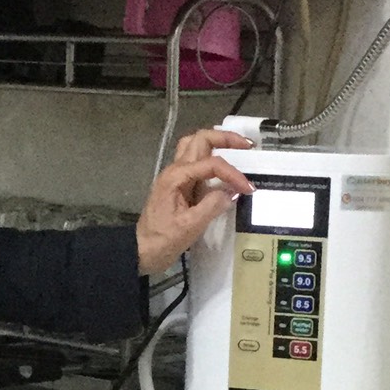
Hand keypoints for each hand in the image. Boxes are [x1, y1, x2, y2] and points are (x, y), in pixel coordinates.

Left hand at [134, 129, 255, 276]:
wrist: (141, 250)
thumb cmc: (162, 240)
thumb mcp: (190, 226)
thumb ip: (212, 206)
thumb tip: (232, 192)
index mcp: (176, 177)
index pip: (211, 164)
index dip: (233, 174)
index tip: (248, 189)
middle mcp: (175, 170)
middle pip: (200, 139)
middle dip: (225, 139)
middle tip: (247, 147)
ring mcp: (176, 176)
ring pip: (195, 146)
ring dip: (217, 144)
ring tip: (237, 151)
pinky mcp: (179, 185)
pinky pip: (196, 163)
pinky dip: (212, 160)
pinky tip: (225, 170)